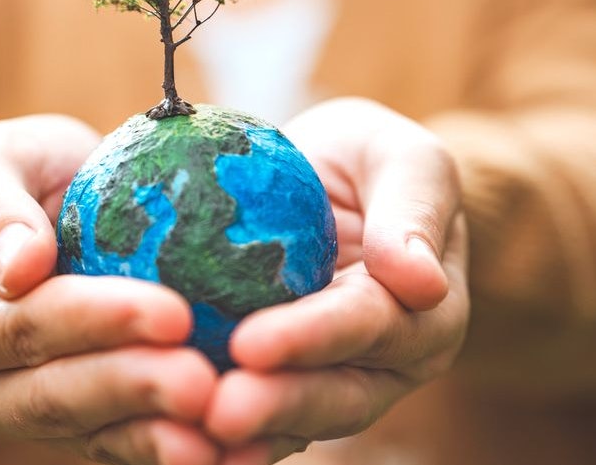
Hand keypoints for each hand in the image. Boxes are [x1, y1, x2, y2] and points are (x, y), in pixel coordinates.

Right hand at [0, 116, 221, 464]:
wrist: (47, 217)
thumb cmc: (21, 176)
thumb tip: (19, 267)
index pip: (22, 326)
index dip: (94, 322)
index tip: (172, 310)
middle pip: (56, 396)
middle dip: (133, 389)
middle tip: (202, 381)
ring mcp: (30, 418)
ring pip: (94, 435)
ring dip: (158, 436)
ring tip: (219, 423)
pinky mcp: (83, 434)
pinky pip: (126, 450)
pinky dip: (174, 450)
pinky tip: (228, 447)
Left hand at [203, 98, 469, 464]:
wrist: (331, 182)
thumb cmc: (369, 161)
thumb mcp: (402, 158)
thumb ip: (415, 209)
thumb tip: (422, 282)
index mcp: (423, 313)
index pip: (365, 326)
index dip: (310, 338)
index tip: (250, 344)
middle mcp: (384, 365)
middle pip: (334, 396)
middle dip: (276, 406)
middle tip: (218, 413)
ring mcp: (334, 386)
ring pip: (295, 422)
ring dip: (246, 432)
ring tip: (190, 434)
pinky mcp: (283, 391)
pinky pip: (256, 425)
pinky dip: (216, 437)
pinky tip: (171, 439)